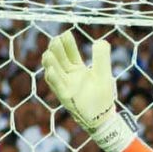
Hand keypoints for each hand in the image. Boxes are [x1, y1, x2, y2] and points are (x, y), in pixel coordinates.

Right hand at [41, 31, 134, 151]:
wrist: (103, 117)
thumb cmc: (102, 96)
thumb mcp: (104, 74)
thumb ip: (102, 58)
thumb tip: (101, 41)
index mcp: (77, 69)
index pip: (70, 53)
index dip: (67, 44)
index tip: (65, 34)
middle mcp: (69, 76)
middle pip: (59, 60)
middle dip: (56, 50)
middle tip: (55, 40)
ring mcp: (66, 86)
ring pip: (54, 72)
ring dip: (50, 63)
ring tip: (48, 54)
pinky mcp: (66, 98)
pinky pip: (57, 88)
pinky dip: (54, 79)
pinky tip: (50, 71)